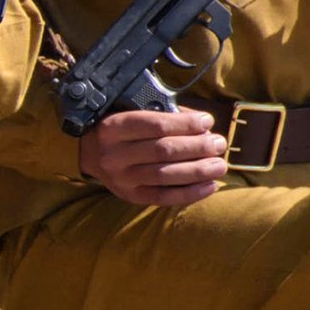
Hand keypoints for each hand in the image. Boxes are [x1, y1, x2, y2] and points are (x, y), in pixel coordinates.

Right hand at [80, 104, 227, 207]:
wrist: (89, 153)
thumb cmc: (121, 130)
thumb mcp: (132, 112)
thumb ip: (164, 116)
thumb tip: (202, 126)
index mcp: (114, 127)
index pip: (156, 125)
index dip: (186, 124)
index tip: (207, 121)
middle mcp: (114, 155)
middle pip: (164, 150)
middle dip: (197, 147)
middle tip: (219, 144)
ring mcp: (121, 178)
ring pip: (166, 175)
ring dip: (198, 171)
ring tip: (220, 165)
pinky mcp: (130, 196)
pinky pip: (163, 197)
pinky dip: (190, 193)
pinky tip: (210, 186)